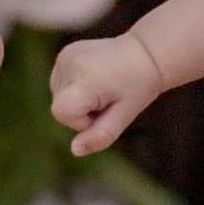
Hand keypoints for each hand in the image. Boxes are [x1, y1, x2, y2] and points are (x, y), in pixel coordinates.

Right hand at [50, 35, 164, 155]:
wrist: (145, 53)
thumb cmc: (138, 87)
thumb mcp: (125, 114)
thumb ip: (101, 135)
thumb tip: (75, 150)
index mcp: (86, 79)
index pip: (61, 113)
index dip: (80, 121)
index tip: (102, 110)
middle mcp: (70, 64)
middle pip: (60, 108)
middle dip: (82, 112)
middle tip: (108, 98)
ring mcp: (65, 57)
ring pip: (58, 97)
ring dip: (78, 100)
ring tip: (102, 87)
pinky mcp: (63, 54)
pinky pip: (60, 83)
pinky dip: (75, 87)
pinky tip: (95, 78)